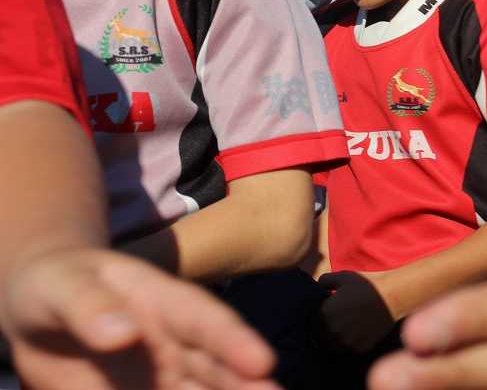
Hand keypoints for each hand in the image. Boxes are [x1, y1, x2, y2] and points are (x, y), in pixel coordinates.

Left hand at [1, 249, 278, 389]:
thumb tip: (123, 334)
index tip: (263, 362)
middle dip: (249, 389)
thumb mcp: (64, 286)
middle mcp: (177, 347)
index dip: (234, 341)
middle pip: (220, 372)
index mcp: (166, 305)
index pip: (205, 321)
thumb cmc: (60, 286)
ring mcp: (165, 381)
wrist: (44, 316)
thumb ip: (89, 306)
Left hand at [314, 271, 397, 354]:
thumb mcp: (342, 276)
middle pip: (321, 336)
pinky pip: (350, 349)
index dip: (318, 317)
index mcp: (325, 314)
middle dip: (325, 329)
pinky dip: (351, 343)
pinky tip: (357, 332)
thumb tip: (318, 286)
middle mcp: (333, 331)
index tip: (326, 311)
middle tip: (336, 320)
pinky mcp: (361, 347)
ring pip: (334, 345)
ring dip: (336, 339)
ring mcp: (347, 342)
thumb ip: (324, 280)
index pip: (312, 322)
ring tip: (345, 328)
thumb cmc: (366, 284)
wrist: (392, 296)